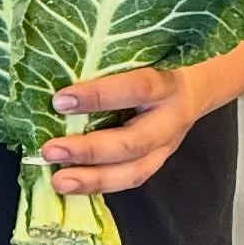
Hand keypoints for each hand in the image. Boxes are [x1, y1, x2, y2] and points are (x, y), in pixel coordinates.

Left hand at [41, 67, 206, 196]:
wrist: (193, 88)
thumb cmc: (156, 64)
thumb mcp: (141, 57)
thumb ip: (108, 62)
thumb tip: (56, 70)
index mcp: (167, 84)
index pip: (136, 88)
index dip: (99, 96)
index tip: (60, 100)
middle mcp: (170, 119)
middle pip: (134, 142)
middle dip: (89, 150)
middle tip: (50, 151)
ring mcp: (166, 147)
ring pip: (134, 172)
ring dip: (93, 179)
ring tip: (59, 181)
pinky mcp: (157, 163)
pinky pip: (129, 180)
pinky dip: (99, 186)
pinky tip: (71, 187)